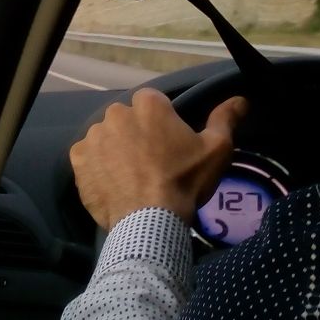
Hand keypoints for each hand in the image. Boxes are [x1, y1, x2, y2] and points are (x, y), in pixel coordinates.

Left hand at [70, 88, 248, 230]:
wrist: (149, 220)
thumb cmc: (185, 181)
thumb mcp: (216, 150)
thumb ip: (225, 119)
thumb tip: (240, 99)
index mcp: (148, 104)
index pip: (153, 103)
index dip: (161, 123)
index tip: (168, 144)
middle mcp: (116, 113)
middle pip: (127, 119)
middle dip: (136, 135)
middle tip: (151, 162)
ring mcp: (94, 135)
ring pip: (107, 137)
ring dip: (115, 150)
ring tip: (131, 177)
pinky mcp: (78, 159)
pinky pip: (88, 157)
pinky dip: (98, 167)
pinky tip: (113, 184)